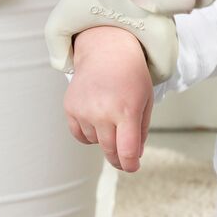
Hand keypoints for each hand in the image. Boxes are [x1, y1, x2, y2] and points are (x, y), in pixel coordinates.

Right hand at [65, 27, 153, 171]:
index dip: (130, 164)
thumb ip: (140, 131)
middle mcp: (103, 112)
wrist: (106, 49)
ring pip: (95, 142)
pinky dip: (89, 133)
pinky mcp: (70, 108)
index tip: (132, 166)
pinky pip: (80, 134)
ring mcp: (84, 110)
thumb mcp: (145, 101)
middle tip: (124, 158)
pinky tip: (96, 118)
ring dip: (104, 138)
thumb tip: (132, 157)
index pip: (126, 151)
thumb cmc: (131, 75)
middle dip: (119, 158)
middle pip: (110, 151)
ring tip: (110, 115)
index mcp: (126, 110)